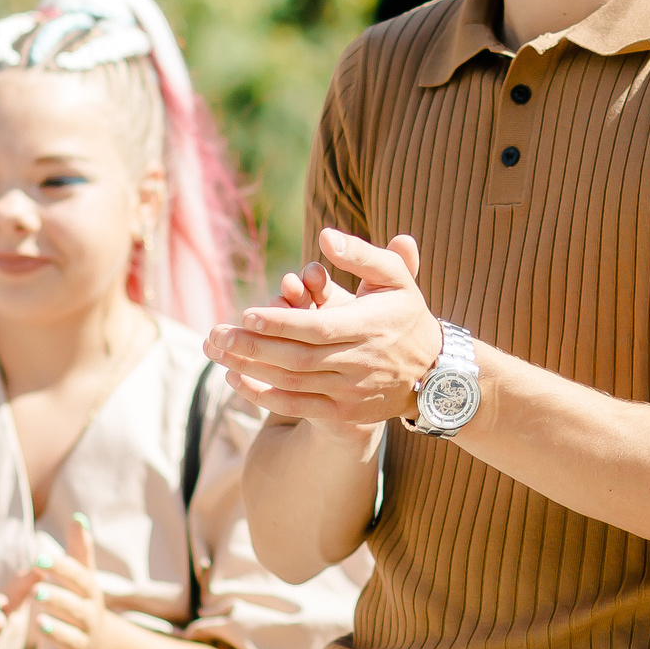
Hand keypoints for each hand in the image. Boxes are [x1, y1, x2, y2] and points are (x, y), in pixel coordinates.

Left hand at [30, 515, 121, 648]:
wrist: (99, 647)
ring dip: (56, 632)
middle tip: (38, 590)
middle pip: (75, 609)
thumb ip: (80, 550)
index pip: (78, 578)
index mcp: (89, 594)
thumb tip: (78, 517)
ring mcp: (82, 644)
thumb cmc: (83, 603)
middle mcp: (88, 619)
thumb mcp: (83, 578)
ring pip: (70, 639)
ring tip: (38, 623)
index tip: (39, 557)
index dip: (60, 567)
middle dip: (58, 600)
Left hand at [203, 228, 443, 428]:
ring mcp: (350, 391)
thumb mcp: (396, 279)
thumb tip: (325, 236)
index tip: (246, 313)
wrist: (436, 376)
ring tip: (215, 353)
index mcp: (368, 326)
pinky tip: (236, 380)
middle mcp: (358, 362)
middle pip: (296, 357)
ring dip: (249, 370)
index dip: (281, 323)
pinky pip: (297, 407)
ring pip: (292, 383)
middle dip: (251, 347)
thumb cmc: (408, 316)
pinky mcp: (343, 412)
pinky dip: (263, 396)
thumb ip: (363, 255)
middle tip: (213, 334)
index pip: (317, 327)